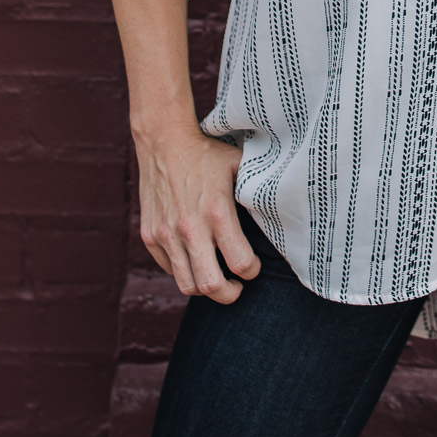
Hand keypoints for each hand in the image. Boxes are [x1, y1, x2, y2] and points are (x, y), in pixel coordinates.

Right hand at [134, 122, 260, 301]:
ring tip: (216, 278)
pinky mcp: (150, 236)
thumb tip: (286, 208)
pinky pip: (170, 269)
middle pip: (212, 286)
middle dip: (230, 294)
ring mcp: (166, 234)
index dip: (253, 272)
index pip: (241, 264)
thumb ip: (257, 191)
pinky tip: (195, 258)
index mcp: (217, 212)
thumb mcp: (239, 166)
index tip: (254, 266)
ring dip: (205, 288)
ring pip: (188, 285)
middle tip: (237, 287)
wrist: (164, 141)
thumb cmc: (207, 154)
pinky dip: (184, 271)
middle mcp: (190, 228)